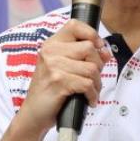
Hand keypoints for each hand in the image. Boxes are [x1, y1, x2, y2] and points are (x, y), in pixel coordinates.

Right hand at [15, 20, 111, 136]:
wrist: (34, 115)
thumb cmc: (50, 91)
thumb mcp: (64, 68)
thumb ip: (84, 57)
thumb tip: (105, 51)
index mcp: (51, 44)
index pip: (75, 25)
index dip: (91, 34)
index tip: (98, 46)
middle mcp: (50, 52)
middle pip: (89, 48)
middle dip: (97, 65)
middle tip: (92, 78)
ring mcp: (53, 66)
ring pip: (91, 68)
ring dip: (96, 83)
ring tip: (90, 91)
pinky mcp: (58, 82)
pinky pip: (88, 84)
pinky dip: (92, 95)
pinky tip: (88, 100)